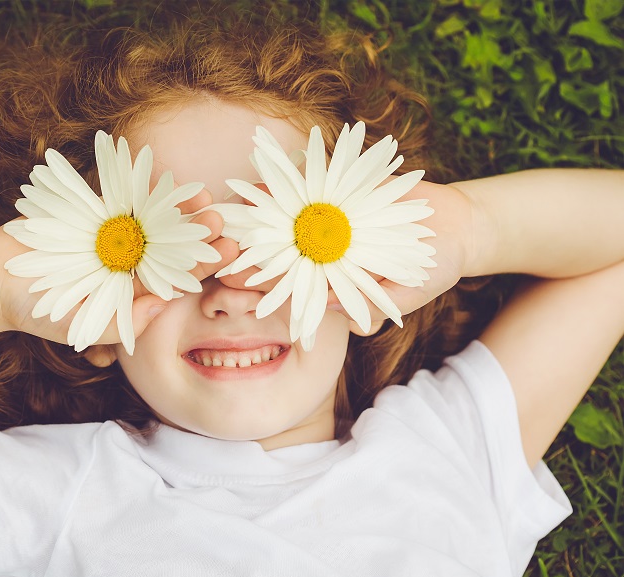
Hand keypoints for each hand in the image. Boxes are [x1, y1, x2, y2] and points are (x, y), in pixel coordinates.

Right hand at [0, 187, 236, 346]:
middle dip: (197, 232)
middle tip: (221, 220)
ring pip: (152, 216)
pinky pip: (120, 193)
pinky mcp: (92, 208)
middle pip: (172, 243)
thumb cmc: (40, 311)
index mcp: (135, 287)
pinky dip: (140, 183)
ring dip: (177, 206)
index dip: (203, 263)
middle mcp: (130, 258)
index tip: (227, 251)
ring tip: (202, 196)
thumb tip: (163, 304)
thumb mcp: (83, 324)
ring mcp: (112, 231)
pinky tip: (163, 177)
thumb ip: (123, 318)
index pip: (177, 275)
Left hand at [218, 180, 473, 333]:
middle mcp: (321, 250)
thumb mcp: (404, 294)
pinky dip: (289, 172)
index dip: (256, 285)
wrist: (457, 225)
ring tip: (230, 200)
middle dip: (244, 246)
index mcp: (327, 281)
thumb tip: (329, 311)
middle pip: (273, 249)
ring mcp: (329, 217)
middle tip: (217, 242)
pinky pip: (310, 178)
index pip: (283, 286)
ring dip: (257, 207)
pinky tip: (264, 167)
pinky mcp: (341, 187)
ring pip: (285, 211)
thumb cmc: (433, 271)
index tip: (230, 281)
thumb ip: (368, 304)